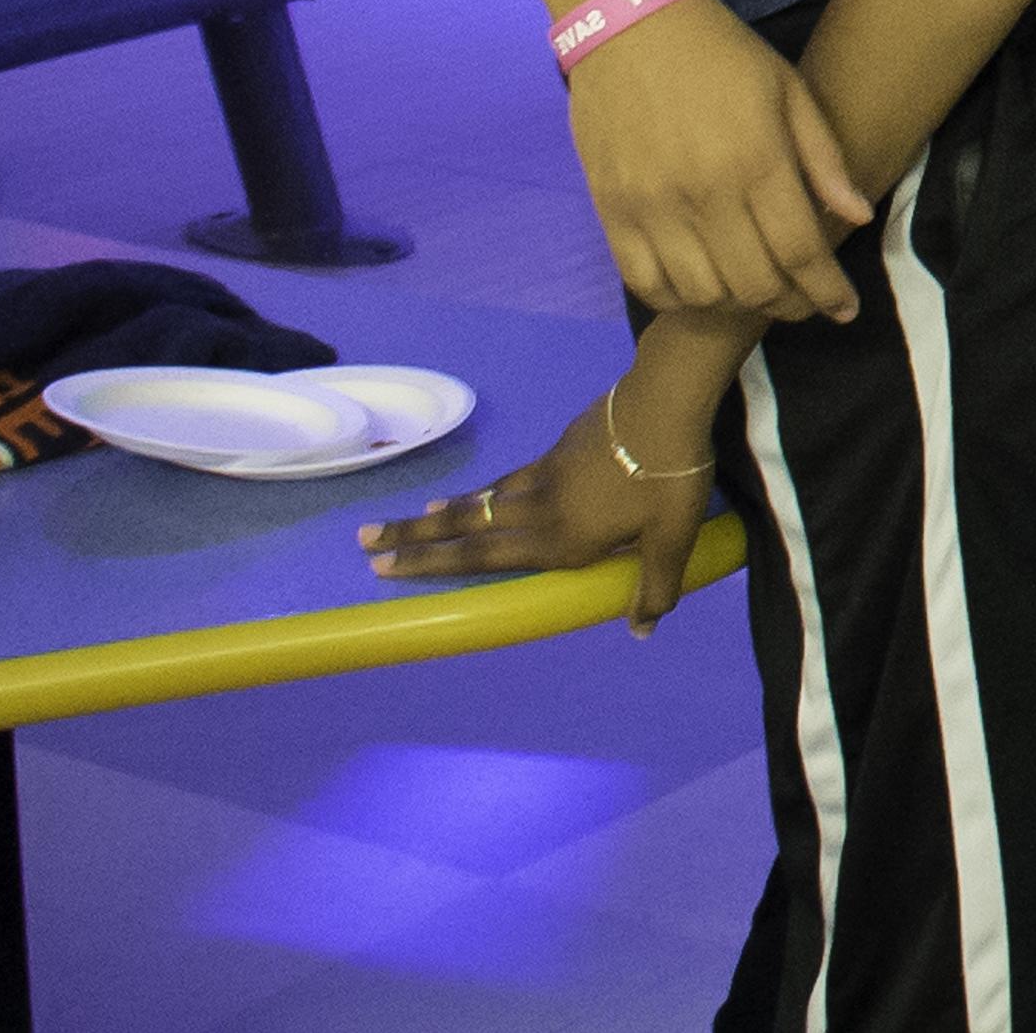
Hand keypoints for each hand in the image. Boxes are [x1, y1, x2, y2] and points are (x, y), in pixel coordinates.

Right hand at [357, 376, 720, 629]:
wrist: (665, 401)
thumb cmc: (669, 477)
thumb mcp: (671, 539)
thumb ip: (654, 587)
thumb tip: (641, 634)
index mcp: (560, 540)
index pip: (482, 559)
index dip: (433, 566)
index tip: (386, 570)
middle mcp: (540, 511)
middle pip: (466, 528)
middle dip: (413, 540)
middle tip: (365, 542)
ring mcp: (546, 475)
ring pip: (483, 500)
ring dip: (445, 513)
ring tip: (413, 521)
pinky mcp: (559, 448)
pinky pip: (511, 478)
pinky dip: (486, 490)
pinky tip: (483, 494)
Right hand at [563, 0, 870, 319]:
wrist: (630, 24)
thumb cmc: (721, 54)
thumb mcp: (790, 90)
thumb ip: (824, 159)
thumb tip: (856, 218)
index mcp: (757, 160)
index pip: (801, 251)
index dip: (828, 291)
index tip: (845, 308)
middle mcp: (705, 193)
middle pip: (754, 284)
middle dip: (790, 304)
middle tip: (804, 301)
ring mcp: (652, 206)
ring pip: (702, 293)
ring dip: (736, 304)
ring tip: (755, 290)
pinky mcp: (611, 210)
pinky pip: (644, 281)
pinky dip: (676, 298)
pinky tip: (700, 285)